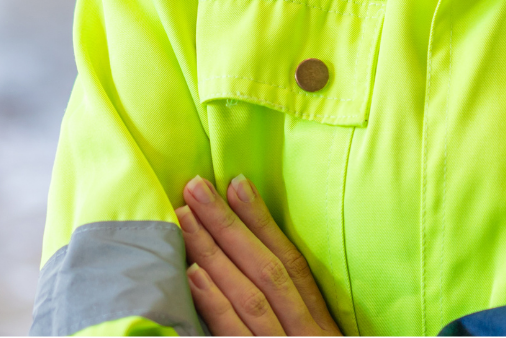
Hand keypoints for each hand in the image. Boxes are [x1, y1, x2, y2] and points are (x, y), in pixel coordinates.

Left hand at [177, 174, 340, 335]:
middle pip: (267, 269)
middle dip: (230, 224)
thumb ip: (288, 314)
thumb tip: (252, 261)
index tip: (236, 183)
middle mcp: (305, 332)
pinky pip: (235, 334)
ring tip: (185, 218)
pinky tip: (193, 274)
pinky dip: (215, 303)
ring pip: (250, 294)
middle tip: (196, 187)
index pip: (291, 261)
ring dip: (215, 254)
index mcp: (320, 324)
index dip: (263, 221)